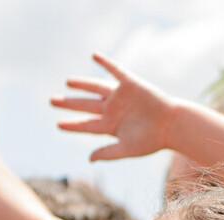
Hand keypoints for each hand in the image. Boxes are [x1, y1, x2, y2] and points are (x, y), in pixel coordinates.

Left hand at [51, 53, 175, 161]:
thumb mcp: (127, 149)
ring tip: (67, 82)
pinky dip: (105, 63)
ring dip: (81, 84)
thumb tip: (89, 159)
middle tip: (52, 101)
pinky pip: (115, 71)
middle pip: (86, 105)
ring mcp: (120, 96)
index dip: (72, 125)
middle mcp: (113, 110)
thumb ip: (107, 153)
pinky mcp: (130, 84)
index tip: (58, 124)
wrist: (171, 125)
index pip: (87, 124)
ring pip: (95, 89)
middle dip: (69, 104)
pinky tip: (93, 56)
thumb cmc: (152, 140)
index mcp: (111, 126)